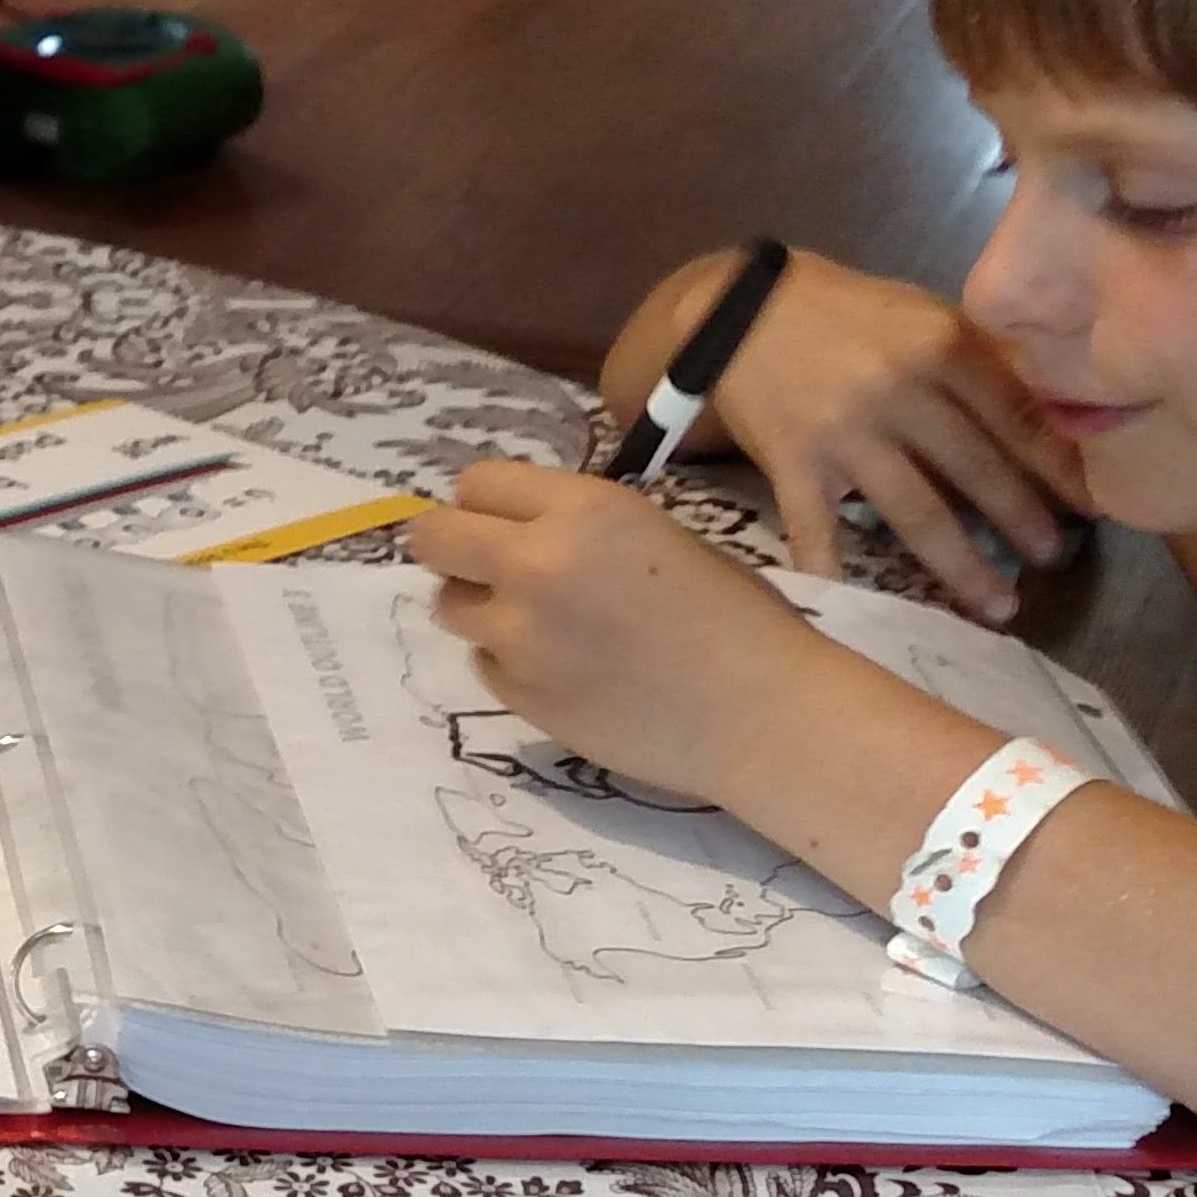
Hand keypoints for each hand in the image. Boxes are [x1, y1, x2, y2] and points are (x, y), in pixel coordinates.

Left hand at [409, 460, 892, 807]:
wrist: (764, 714)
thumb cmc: (738, 619)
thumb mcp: (657, 537)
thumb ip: (578, 527)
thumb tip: (515, 530)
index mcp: (584, 510)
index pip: (477, 482)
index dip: (486, 504)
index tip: (503, 522)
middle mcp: (537, 563)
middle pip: (431, 538)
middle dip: (452, 548)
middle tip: (484, 567)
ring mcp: (519, 634)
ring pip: (448, 605)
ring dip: (480, 609)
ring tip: (541, 626)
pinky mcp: (518, 694)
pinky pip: (485, 663)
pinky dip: (511, 664)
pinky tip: (568, 672)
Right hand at [681, 258, 1083, 617]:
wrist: (736, 306)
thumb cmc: (844, 309)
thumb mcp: (922, 311)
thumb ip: (981, 354)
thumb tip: (1057, 407)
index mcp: (941, 345)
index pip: (1018, 416)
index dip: (1060, 467)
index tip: (1094, 505)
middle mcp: (899, 391)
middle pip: (977, 471)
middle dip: (1024, 522)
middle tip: (1056, 559)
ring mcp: (844, 433)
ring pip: (916, 513)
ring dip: (964, 567)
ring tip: (1002, 605)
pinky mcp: (794, 464)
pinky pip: (819, 531)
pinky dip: (838, 575)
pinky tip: (868, 616)